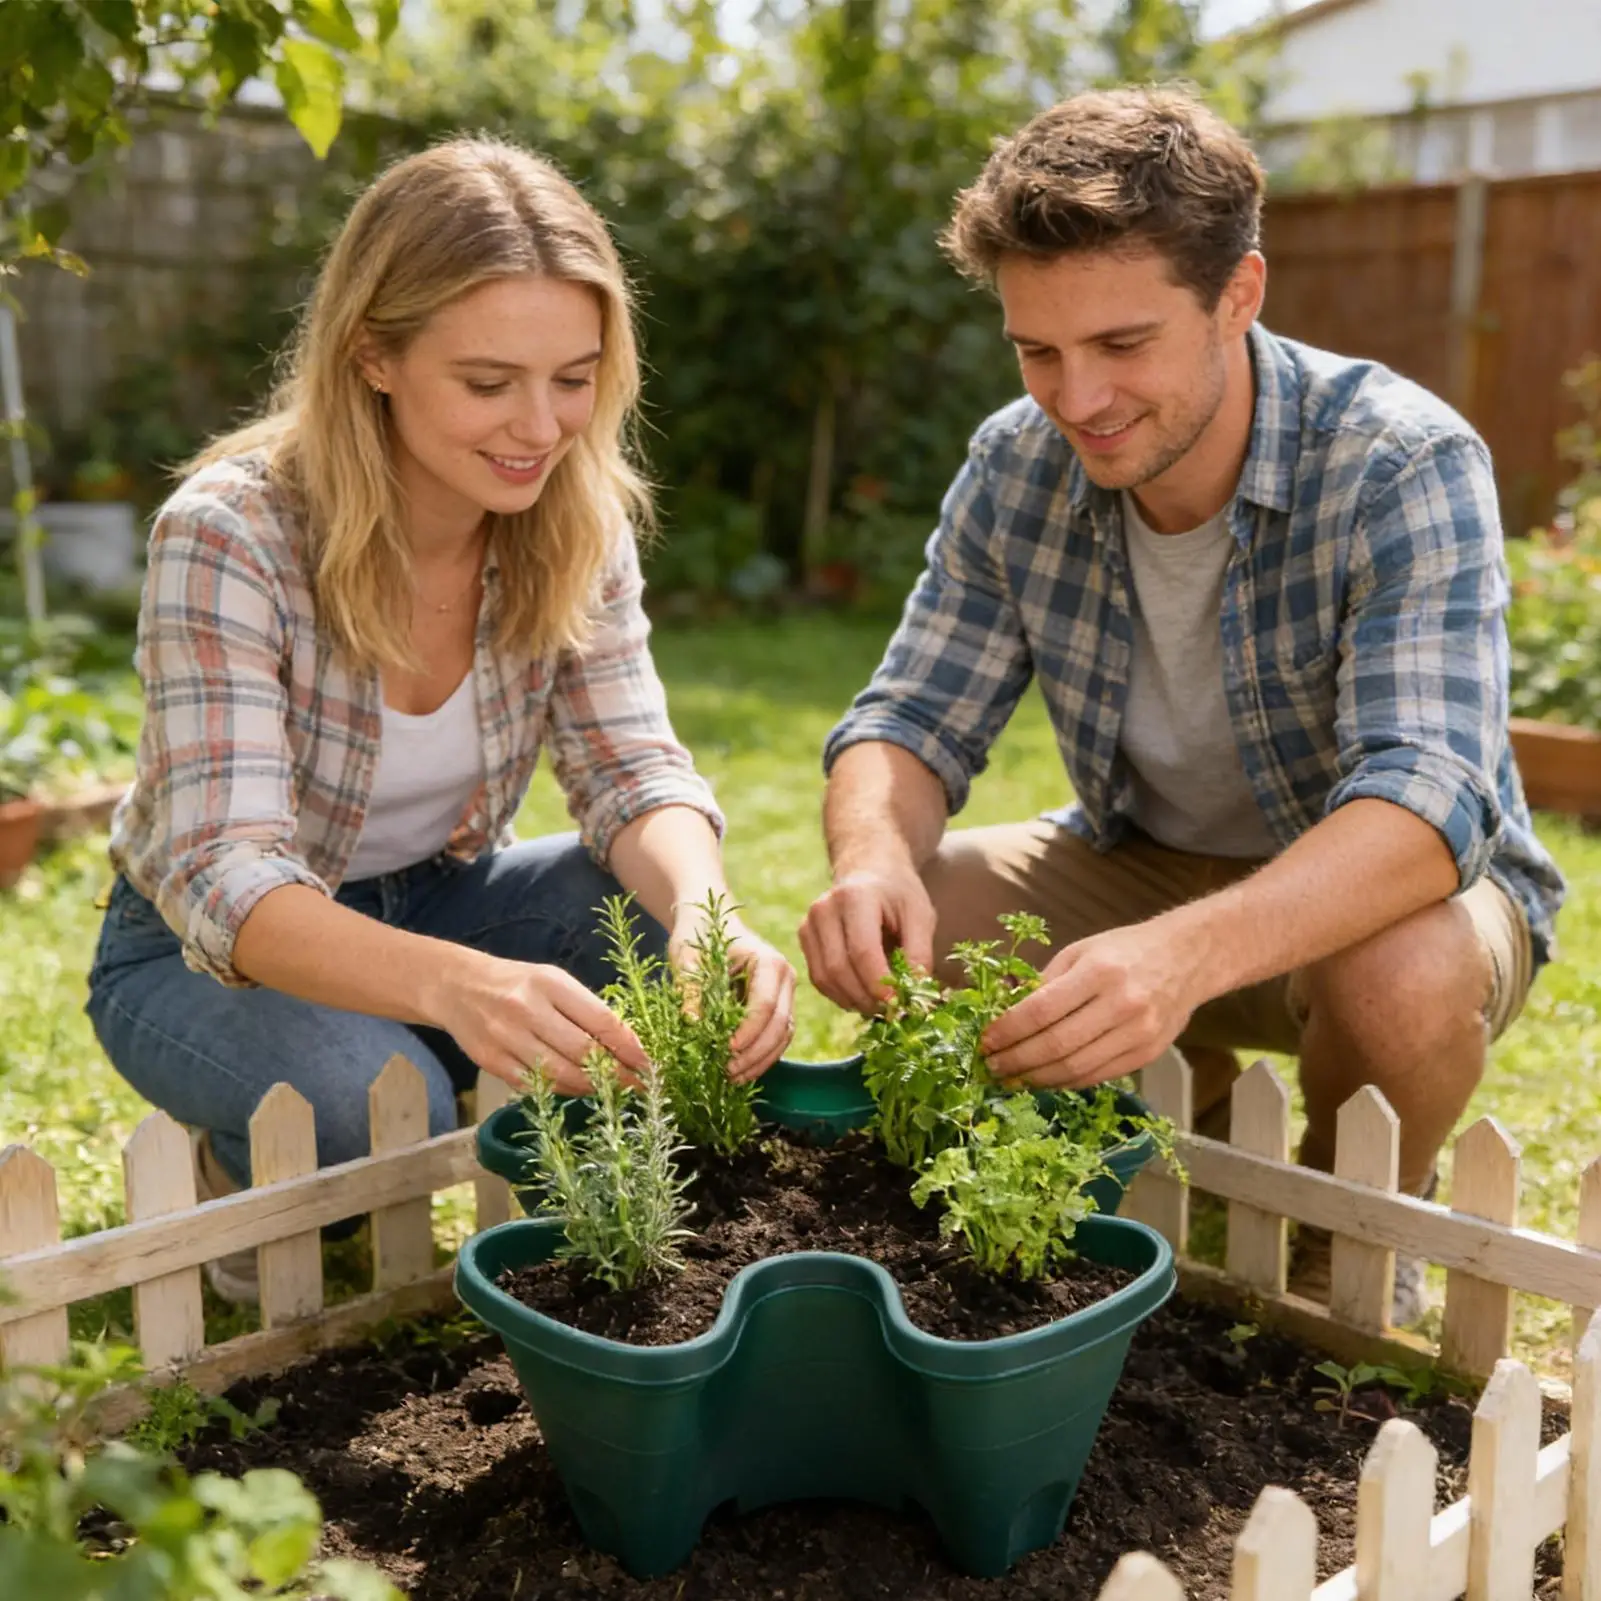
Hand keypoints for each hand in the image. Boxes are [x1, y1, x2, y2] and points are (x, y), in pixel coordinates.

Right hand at [431, 953, 648, 1093]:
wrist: (458, 987)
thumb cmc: (518, 983)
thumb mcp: (554, 982)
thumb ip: (586, 1009)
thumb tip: (626, 1044)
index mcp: (550, 984)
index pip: (599, 1020)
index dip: (628, 1046)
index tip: (648, 1064)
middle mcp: (527, 1009)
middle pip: (582, 1052)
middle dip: (615, 1073)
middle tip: (638, 1086)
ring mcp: (506, 1037)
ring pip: (559, 1074)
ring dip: (591, 1087)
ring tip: (613, 1092)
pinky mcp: (491, 1061)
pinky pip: (535, 1085)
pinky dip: (561, 1090)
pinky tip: (579, 1090)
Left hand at [671, 912, 796, 1082]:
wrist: (708, 922)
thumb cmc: (697, 935)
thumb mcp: (687, 958)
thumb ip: (690, 988)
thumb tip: (691, 1022)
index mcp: (767, 961)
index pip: (766, 1005)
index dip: (748, 1033)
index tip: (725, 1051)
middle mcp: (784, 977)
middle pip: (780, 1025)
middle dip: (755, 1053)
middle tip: (727, 1073)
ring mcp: (785, 994)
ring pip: (783, 1036)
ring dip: (760, 1060)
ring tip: (731, 1078)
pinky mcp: (778, 1007)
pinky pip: (777, 1037)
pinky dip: (761, 1057)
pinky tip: (739, 1071)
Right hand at [798, 864, 936, 1016]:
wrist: (869, 869)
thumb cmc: (898, 894)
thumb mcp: (920, 915)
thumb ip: (920, 952)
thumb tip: (915, 992)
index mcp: (855, 897)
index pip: (861, 951)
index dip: (878, 984)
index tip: (898, 1004)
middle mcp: (824, 909)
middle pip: (838, 968)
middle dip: (866, 997)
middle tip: (892, 1010)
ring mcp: (809, 923)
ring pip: (825, 978)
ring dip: (853, 1000)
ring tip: (879, 1005)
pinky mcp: (804, 938)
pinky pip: (819, 978)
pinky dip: (841, 995)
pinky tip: (862, 995)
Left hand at [981, 919, 1205, 1088]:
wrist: (1186, 959)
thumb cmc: (1125, 951)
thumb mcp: (1080, 951)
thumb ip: (1044, 982)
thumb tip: (1003, 1011)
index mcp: (1098, 971)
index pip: (1041, 1009)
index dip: (1009, 1030)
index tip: (985, 1041)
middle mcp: (1121, 1004)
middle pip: (1057, 1044)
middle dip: (1017, 1060)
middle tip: (992, 1066)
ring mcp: (1138, 1032)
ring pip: (1077, 1068)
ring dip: (1037, 1078)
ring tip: (1013, 1077)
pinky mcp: (1147, 1054)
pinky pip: (1098, 1076)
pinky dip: (1066, 1081)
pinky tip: (1045, 1079)